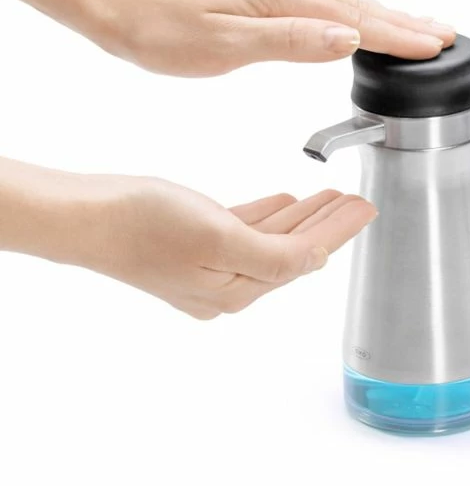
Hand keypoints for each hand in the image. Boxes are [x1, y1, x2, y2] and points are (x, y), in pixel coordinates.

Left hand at [1, 0, 454, 74]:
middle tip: (445, 33)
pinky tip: (352, 21)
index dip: (397, 35)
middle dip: (403, 20)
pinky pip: (318, 0)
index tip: (436, 46)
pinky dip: (348, 12)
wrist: (113, 1)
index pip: (355, 17)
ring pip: (340, 0)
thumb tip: (348, 38)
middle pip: (357, 2)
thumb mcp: (225, 43)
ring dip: (381, 14)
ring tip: (414, 26)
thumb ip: (290, 41)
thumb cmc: (160, 28)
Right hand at [85, 177, 375, 318]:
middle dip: (326, 224)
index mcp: (237, 288)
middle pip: (291, 250)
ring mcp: (209, 265)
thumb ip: (274, 255)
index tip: (366, 211)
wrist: (87, 217)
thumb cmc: (145, 225)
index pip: (303, 258)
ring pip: (270, 238)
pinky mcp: (194, 245)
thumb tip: (317, 261)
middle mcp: (227, 284)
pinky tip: (284, 202)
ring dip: (301, 217)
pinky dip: (268, 215)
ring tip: (330, 196)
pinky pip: (244, 230)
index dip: (337, 232)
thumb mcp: (219, 239)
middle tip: (357, 202)